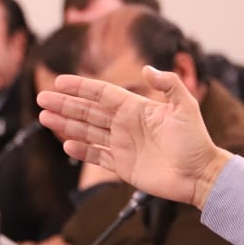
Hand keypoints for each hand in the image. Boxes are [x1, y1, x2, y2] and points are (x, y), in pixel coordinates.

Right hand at [37, 68, 231, 209]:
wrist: (200, 174)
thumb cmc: (196, 141)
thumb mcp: (187, 107)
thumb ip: (169, 85)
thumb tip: (147, 69)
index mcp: (136, 108)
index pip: (102, 94)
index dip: (81, 87)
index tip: (59, 82)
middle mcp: (126, 125)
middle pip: (88, 111)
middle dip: (65, 105)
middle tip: (42, 100)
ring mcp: (123, 145)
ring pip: (88, 132)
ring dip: (66, 125)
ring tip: (44, 118)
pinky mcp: (123, 166)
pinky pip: (97, 155)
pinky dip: (82, 150)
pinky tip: (67, 144)